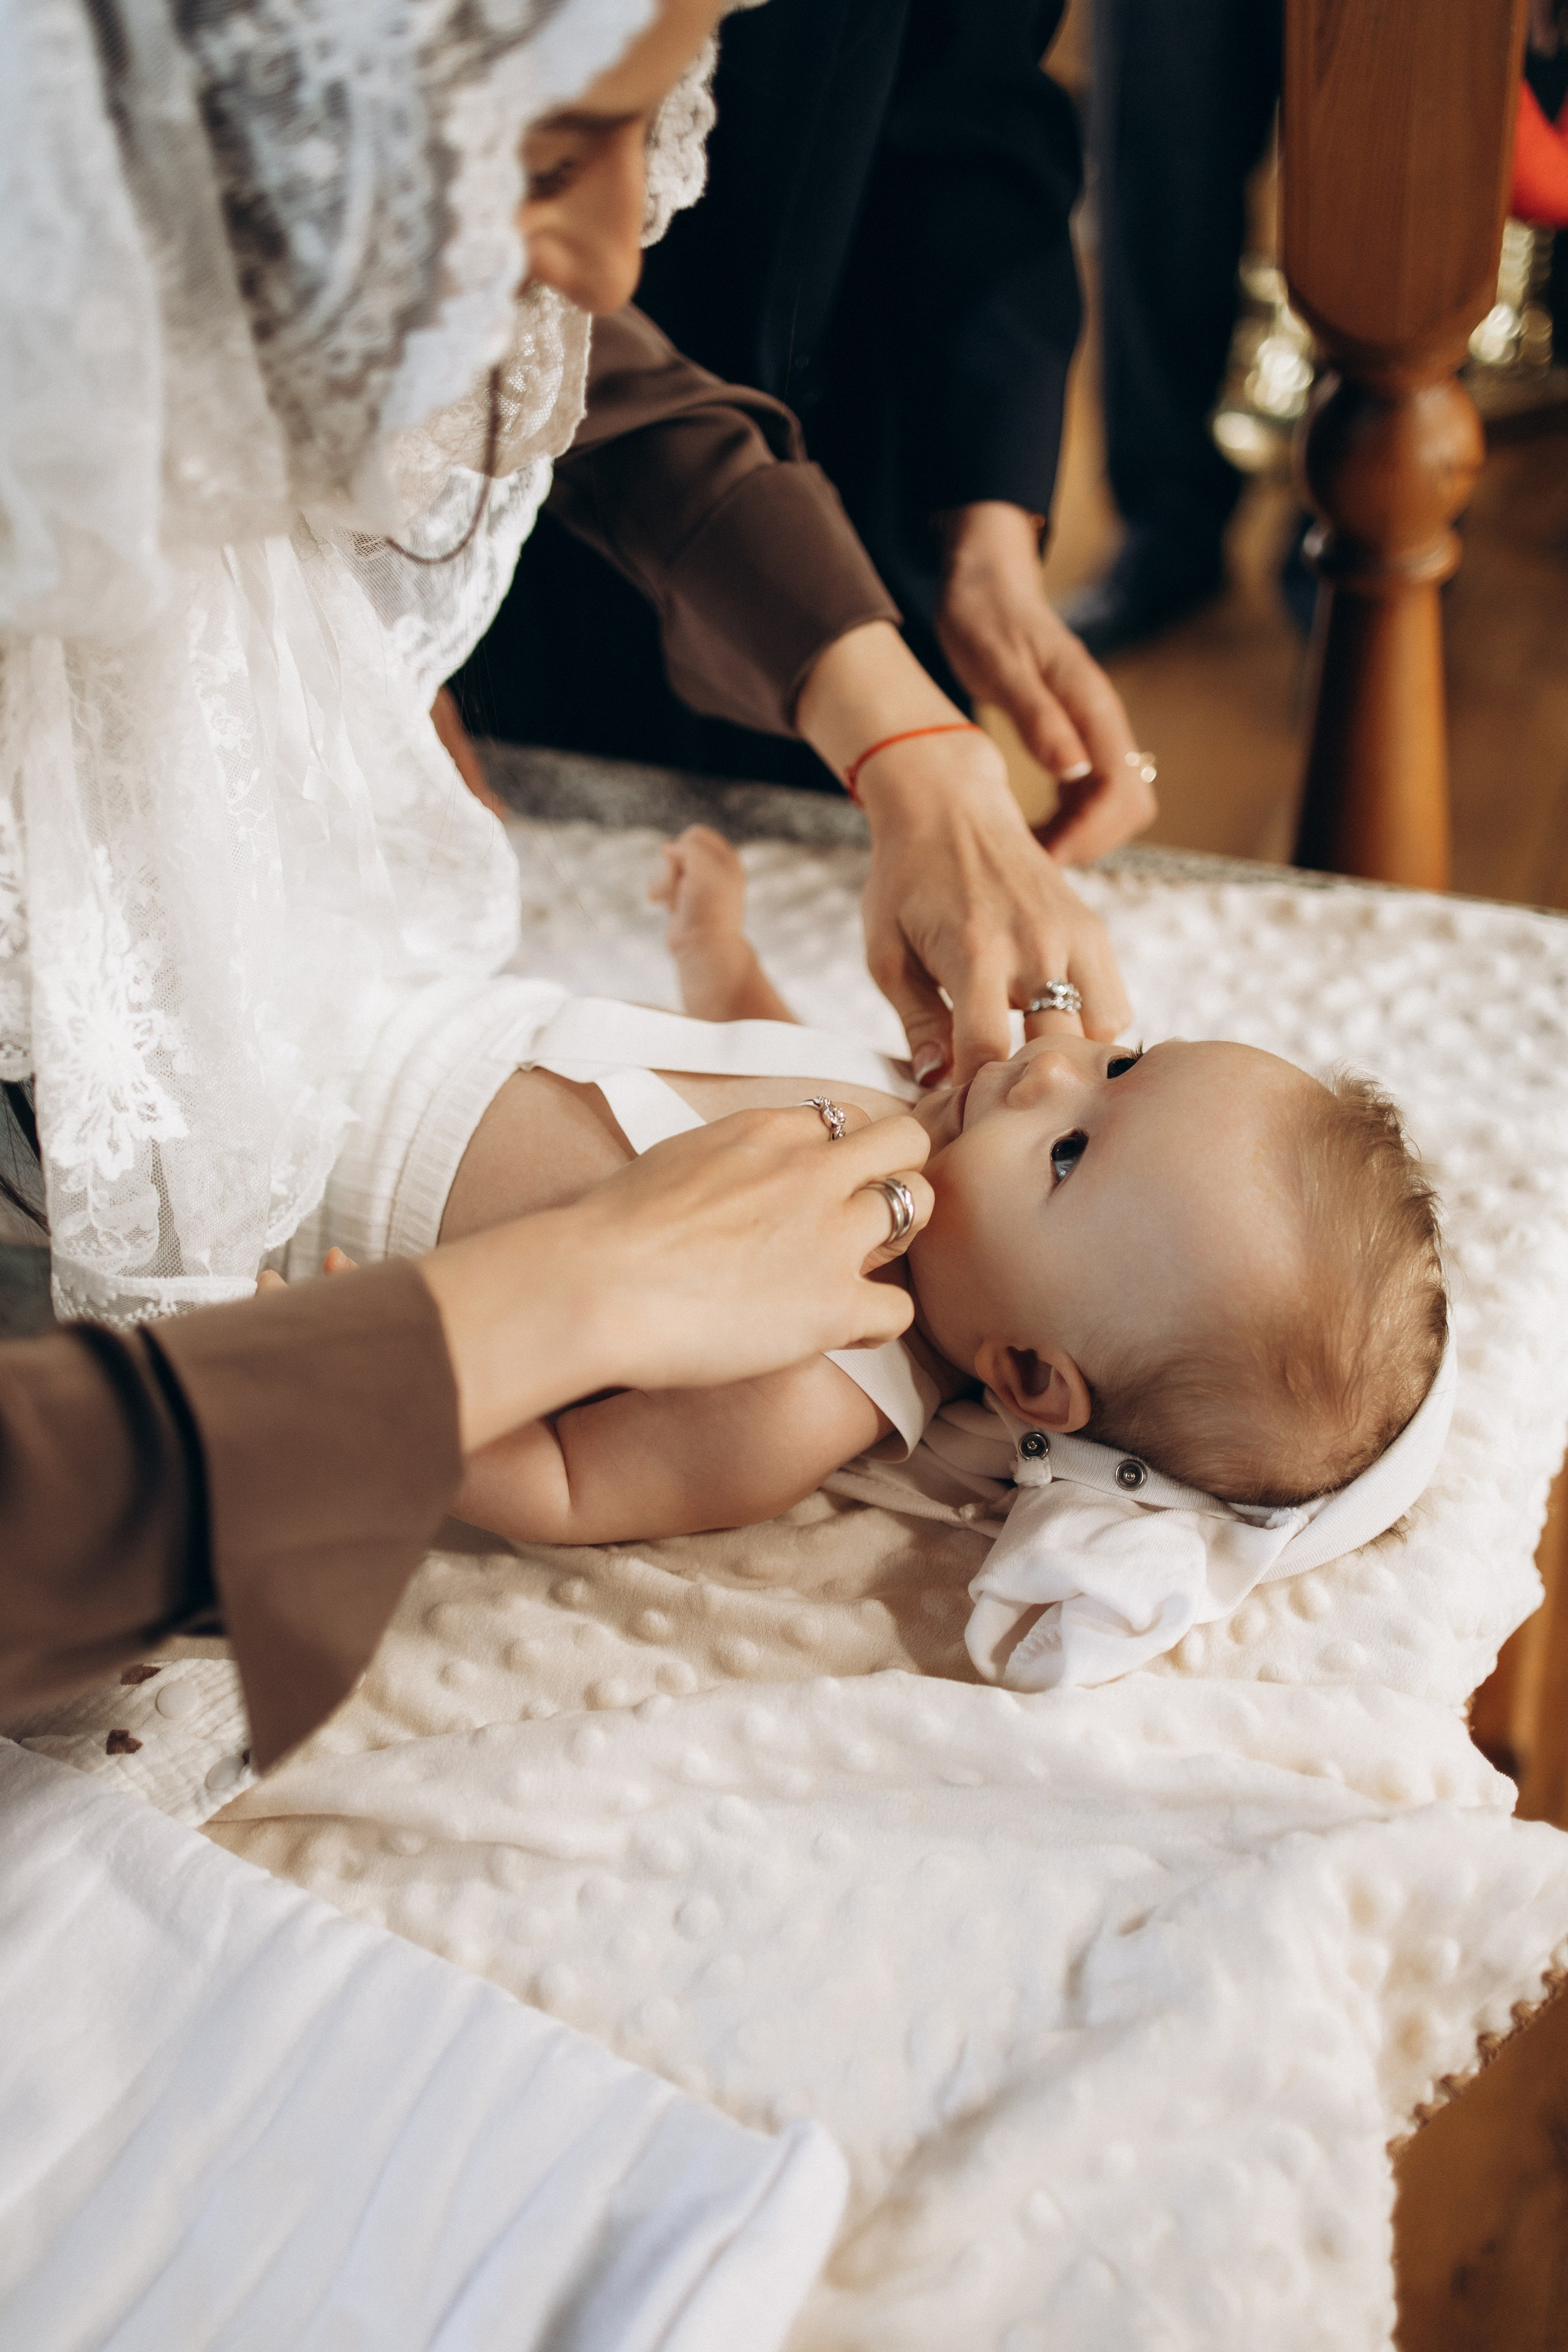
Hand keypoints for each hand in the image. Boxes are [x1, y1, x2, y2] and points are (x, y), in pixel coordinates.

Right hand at [418, 1104, 932, 1450]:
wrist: (597, 1284)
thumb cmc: (609, 1231)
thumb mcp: (675, 1158)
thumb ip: (727, 1159)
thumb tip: (731, 1180)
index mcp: (767, 1131)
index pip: (844, 1117)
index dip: (845, 1152)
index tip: (829, 1182)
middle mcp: (810, 1172)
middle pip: (905, 1142)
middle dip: (899, 1173)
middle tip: (871, 1216)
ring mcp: (829, 1236)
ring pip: (918, 1208)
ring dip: (897, 1241)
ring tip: (859, 1270)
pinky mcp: (833, 1304)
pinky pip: (900, 1307)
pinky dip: (880, 1321)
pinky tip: (846, 1330)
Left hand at [794, 621, 1131, 1089]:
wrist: (951, 807)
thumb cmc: (907, 882)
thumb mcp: (887, 953)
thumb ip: (917, 1021)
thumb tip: (936, 1082)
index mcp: (975, 953)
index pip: (990, 1054)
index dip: (974, 1097)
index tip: (957, 1113)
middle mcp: (1034, 945)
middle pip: (1055, 1054)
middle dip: (1026, 1090)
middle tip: (999, 1107)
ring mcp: (1072, 937)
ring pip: (1099, 1036)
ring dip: (1067, 1063)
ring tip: (1031, 1072)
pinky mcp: (1093, 930)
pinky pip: (1114, 1005)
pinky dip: (1092, 1033)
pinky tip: (1053, 1037)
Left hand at [935, 503, 1156, 865]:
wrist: (986, 585)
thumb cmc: (986, 619)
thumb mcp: (1001, 667)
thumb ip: (1037, 717)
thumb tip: (1073, 770)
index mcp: (1091, 705)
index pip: (1118, 788)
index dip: (1088, 832)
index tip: (1044, 856)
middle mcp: (1102, 722)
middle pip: (1129, 805)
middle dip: (1090, 841)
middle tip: (1034, 859)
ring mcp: (1092, 731)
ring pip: (1112, 805)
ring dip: (1079, 835)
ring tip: (1026, 849)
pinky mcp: (1076, 738)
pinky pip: (1089, 795)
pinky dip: (1067, 820)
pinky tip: (1031, 828)